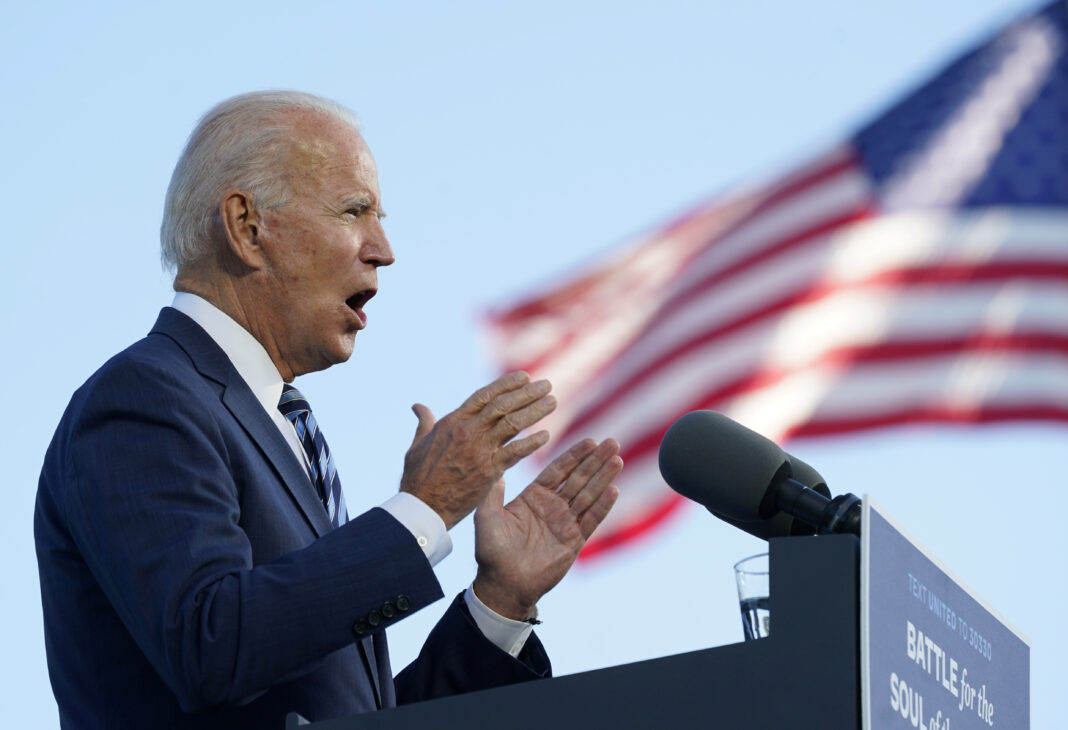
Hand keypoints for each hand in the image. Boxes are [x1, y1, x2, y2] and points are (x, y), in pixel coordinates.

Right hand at [400, 372, 555, 528]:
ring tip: (552, 402)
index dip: (506, 384)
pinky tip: (546, 436)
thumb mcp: (417, 445)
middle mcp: (468, 431)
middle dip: (527, 393)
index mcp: (452, 422)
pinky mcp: (488, 470)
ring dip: (535, 411)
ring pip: (512, 424)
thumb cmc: (417, 478)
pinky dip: (531, 443)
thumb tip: (418, 406)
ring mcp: (479, 450)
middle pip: (503, 405)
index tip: (524, 377)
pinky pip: (515, 452)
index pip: (484, 396)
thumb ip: (424, 423)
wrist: (423, 507)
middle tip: (547, 385)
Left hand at [472, 438, 621, 619]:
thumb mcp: (487, 516)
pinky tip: (614, 489)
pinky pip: (591, 520)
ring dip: (603, 477)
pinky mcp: (574, 541)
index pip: (558, 470)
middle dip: (595, 460)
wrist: (503, 584)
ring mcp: (565, 523)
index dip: (574, 455)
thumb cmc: (491, 551)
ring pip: (588, 495)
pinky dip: (602, 505)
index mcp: (533, 497)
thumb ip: (493, 492)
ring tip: (617, 459)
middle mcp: (552, 506)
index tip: (590, 440)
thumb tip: (496, 468)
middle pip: (578, 478)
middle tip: (611, 443)